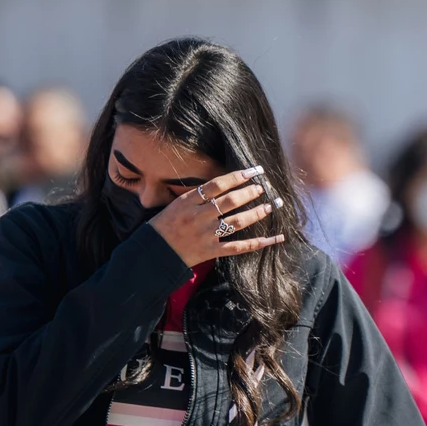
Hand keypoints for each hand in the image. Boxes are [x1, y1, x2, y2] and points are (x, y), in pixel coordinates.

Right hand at [149, 167, 284, 267]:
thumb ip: (197, 196)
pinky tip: (274, 238)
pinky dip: (258, 242)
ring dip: (256, 213)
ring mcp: (206, 234)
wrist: (153, 253)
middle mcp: (199, 216)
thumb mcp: (175, 204)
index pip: (217, 185)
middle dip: (250, 193)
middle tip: (263, 188)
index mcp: (188, 202)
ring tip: (270, 206)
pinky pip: (239, 247)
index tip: (254, 171)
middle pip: (230, 201)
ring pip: (237, 222)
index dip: (238, 176)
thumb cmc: (163, 226)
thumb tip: (223, 184)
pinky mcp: (211, 251)